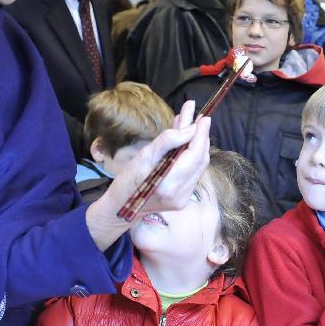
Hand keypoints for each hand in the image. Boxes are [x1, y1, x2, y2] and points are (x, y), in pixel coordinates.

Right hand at [86, 100, 210, 250]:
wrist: (120, 209)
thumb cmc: (127, 181)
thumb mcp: (143, 156)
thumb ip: (168, 141)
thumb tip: (190, 128)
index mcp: (169, 183)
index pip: (195, 154)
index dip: (201, 134)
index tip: (204, 117)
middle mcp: (180, 193)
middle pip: (201, 160)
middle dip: (201, 137)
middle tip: (199, 117)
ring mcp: (184, 198)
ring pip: (200, 166)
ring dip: (197, 145)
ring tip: (191, 126)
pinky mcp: (183, 199)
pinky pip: (193, 173)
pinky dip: (192, 157)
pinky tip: (185, 144)